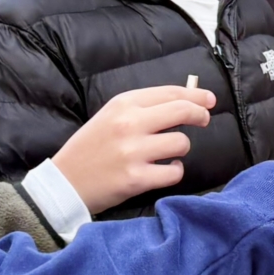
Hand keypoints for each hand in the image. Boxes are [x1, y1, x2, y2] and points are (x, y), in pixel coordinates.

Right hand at [49, 86, 214, 213]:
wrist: (64, 182)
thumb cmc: (90, 148)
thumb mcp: (110, 116)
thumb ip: (143, 108)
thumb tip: (185, 101)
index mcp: (123, 104)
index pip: (170, 93)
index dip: (196, 95)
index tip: (208, 100)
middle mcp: (129, 124)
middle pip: (182, 111)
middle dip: (200, 115)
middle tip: (204, 119)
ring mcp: (133, 152)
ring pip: (182, 143)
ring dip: (181, 149)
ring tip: (169, 153)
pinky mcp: (137, 178)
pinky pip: (174, 171)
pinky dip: (174, 171)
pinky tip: (164, 170)